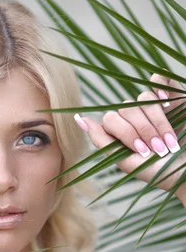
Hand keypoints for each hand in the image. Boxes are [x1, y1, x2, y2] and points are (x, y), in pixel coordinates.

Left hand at [74, 73, 185, 198]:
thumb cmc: (156, 170)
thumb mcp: (125, 161)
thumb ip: (101, 140)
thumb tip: (79, 119)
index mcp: (118, 130)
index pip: (112, 119)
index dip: (127, 133)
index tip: (143, 151)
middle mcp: (132, 116)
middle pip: (127, 109)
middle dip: (144, 131)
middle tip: (158, 150)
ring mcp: (151, 106)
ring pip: (144, 98)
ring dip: (157, 122)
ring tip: (169, 142)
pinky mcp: (171, 98)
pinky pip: (160, 80)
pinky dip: (161, 86)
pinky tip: (166, 100)